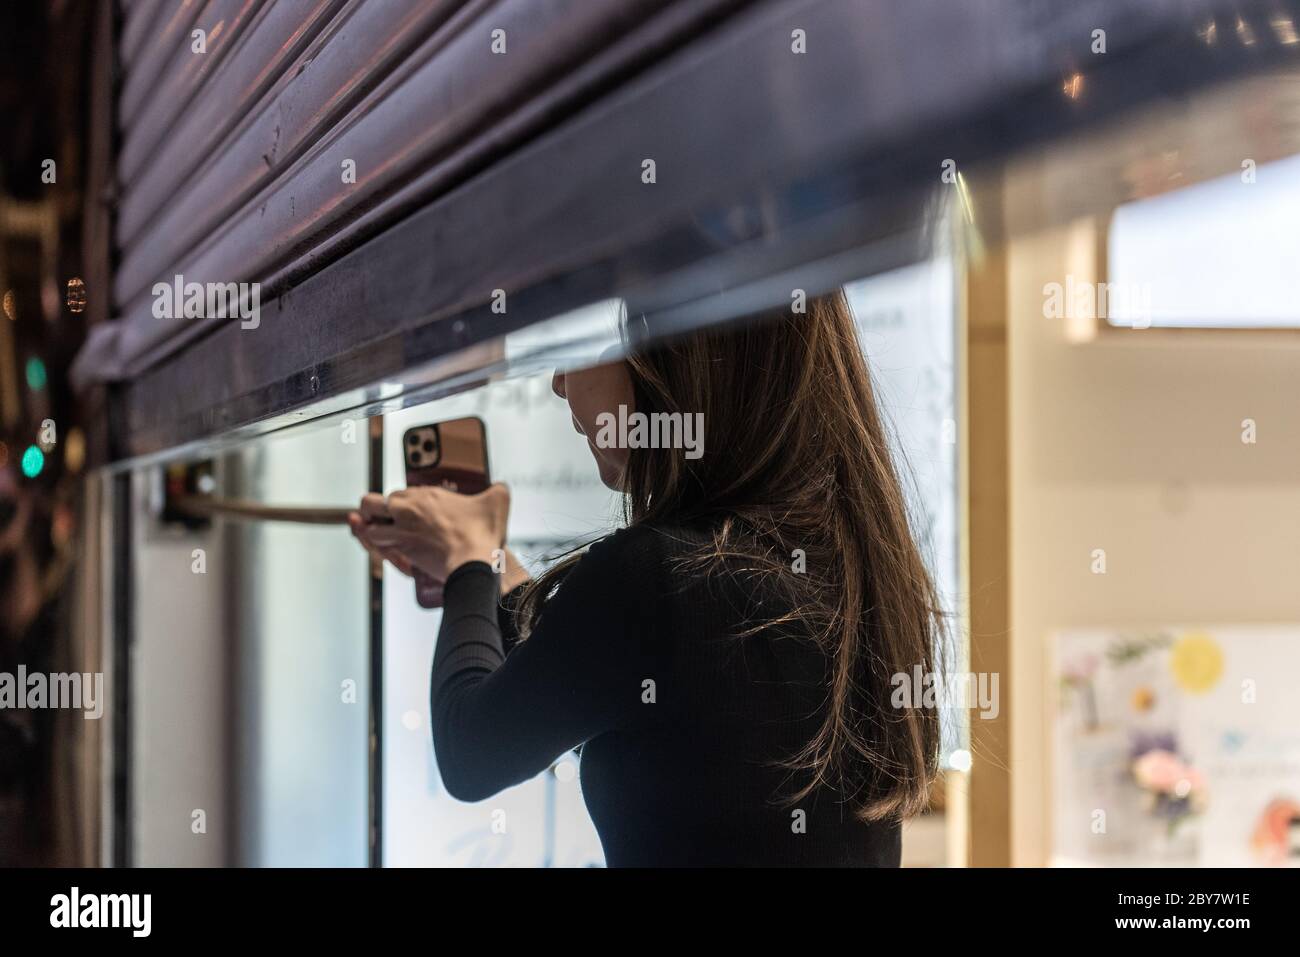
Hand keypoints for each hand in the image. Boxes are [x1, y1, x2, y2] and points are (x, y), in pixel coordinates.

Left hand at [348, 483, 511, 583]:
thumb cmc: (483, 534)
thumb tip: (502, 487)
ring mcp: (401, 531)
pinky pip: (376, 548)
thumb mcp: (497, 502)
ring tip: (379, 536)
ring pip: (367, 526)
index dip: (400, 504)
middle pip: (372, 502)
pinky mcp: (400, 552)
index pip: (398, 493)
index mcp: (428, 495)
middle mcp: (409, 509)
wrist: (474, 562)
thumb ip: (498, 490)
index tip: (411, 514)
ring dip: (370, 531)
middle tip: (383, 521)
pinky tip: (385, 552)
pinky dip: (377, 549)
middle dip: (374, 511)